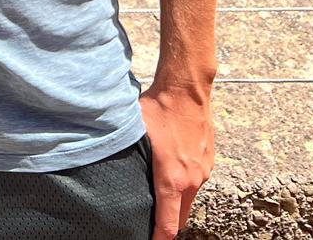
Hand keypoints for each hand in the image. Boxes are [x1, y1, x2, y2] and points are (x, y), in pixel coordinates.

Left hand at [139, 82, 213, 238]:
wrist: (187, 88)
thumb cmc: (158, 108)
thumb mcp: (134, 133)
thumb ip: (126, 156)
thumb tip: (103, 164)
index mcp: (172, 180)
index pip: (168, 226)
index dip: (158, 239)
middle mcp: (191, 180)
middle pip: (180, 218)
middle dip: (165, 224)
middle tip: (147, 222)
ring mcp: (202, 172)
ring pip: (188, 200)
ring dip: (174, 203)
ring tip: (156, 197)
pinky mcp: (208, 162)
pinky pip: (195, 183)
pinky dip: (183, 186)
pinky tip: (169, 172)